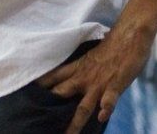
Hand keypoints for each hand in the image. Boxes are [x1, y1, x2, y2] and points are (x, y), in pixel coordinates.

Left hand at [37, 24, 154, 131]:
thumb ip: (83, 70)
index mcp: (78, 68)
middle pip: (62, 94)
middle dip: (51, 109)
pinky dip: (106, 108)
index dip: (41, 85)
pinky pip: (109, 99)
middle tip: (40, 122)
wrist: (129, 35)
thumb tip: (74, 80)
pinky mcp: (115, 85)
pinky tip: (102, 117)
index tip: (26, 94)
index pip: (54, 77)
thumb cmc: (112, 46)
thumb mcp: (92, 58)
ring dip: (75, 122)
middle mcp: (84, 77)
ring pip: (83, 106)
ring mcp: (99, 83)